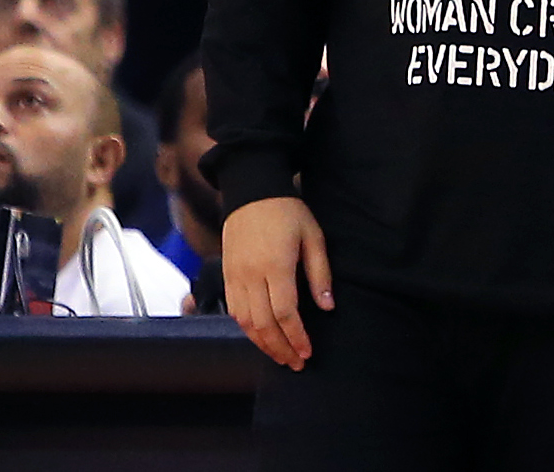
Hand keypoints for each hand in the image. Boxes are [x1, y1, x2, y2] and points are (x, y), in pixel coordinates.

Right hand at [221, 196, 333, 369]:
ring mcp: (235, 276)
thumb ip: (320, 274)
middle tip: (296, 363)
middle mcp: (251, 275)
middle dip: (280, 349)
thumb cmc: (288, 211)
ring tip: (280, 356)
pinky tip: (261, 336)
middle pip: (263, 324)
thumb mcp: (313, 236)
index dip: (297, 338)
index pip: (286, 313)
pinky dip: (247, 329)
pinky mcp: (226, 274)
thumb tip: (328, 307)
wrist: (251, 190)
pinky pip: (234, 310)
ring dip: (262, 344)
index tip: (308, 353)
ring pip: (245, 322)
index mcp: (276, 265)